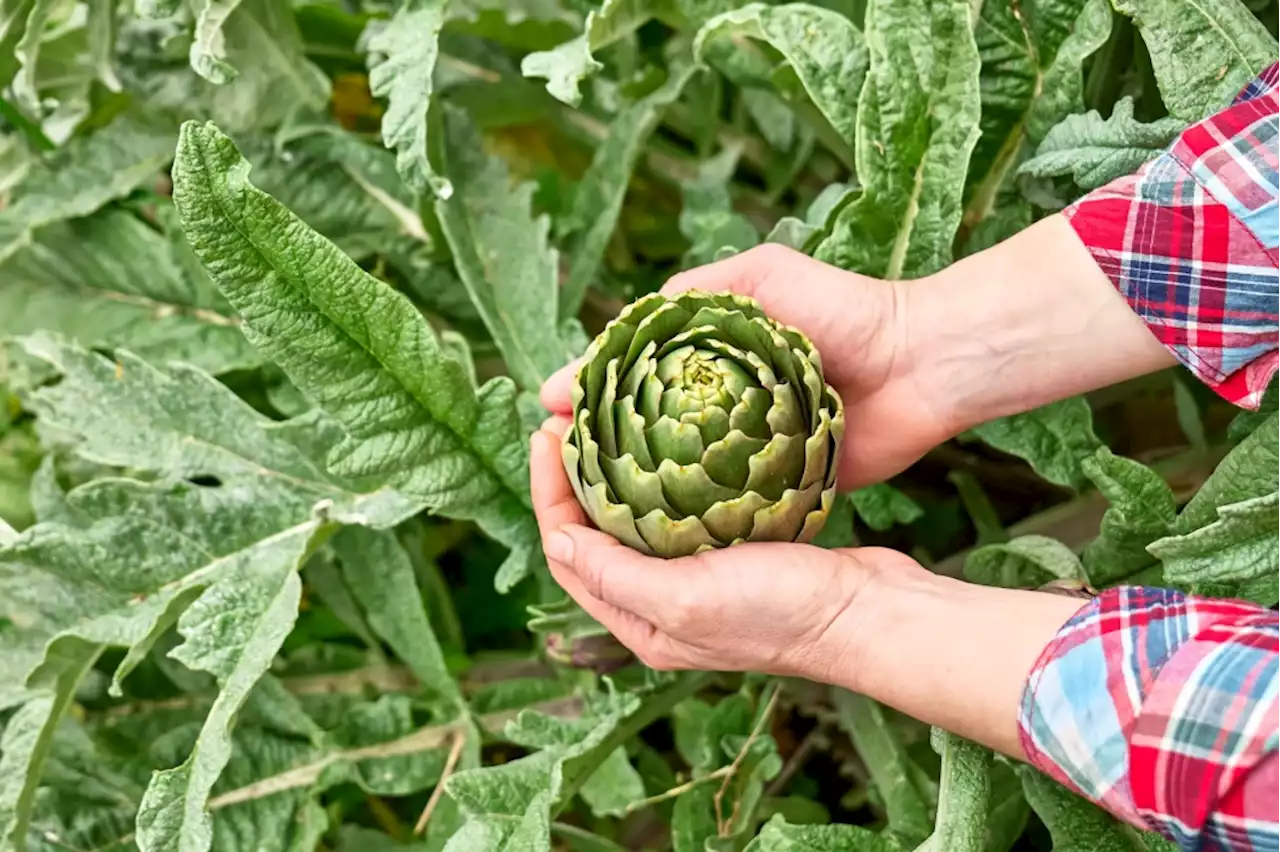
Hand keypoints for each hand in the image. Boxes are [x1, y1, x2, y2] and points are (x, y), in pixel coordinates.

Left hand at [529, 416, 921, 678]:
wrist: (867, 612)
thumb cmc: (782, 613)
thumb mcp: (686, 599)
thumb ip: (616, 574)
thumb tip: (559, 538)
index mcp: (640, 621)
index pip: (568, 550)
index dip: (549, 491)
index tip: (548, 432)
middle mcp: (660, 603)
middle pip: (594, 532)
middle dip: (573, 476)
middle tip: (568, 417)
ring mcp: (697, 577)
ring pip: (634, 518)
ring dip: (613, 473)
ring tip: (604, 420)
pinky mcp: (732, 552)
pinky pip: (678, 510)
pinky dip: (661, 476)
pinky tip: (665, 441)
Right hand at [542, 243, 952, 488]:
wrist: (922, 363)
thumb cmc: (843, 310)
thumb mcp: (761, 276)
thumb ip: (698, 292)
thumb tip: (623, 322)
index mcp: (710, 359)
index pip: (630, 376)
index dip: (586, 391)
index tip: (549, 408)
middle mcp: (721, 407)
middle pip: (643, 431)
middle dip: (594, 446)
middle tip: (553, 460)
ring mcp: (748, 450)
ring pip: (676, 475)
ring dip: (631, 490)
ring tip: (586, 505)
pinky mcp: (781, 487)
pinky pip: (727, 507)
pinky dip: (691, 519)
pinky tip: (650, 534)